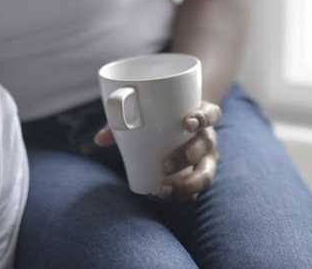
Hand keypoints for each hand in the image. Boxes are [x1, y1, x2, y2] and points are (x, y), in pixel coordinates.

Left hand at [93, 100, 221, 201]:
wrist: (178, 128)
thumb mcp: (142, 116)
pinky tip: (168, 198)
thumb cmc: (160, 118)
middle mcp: (207, 137)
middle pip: (206, 144)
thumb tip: (99, 139)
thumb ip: (122, 124)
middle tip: (165, 164)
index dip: (203, 117)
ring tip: (163, 190)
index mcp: (200, 116)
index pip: (211, 113)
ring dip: (188, 184)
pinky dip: (184, 196)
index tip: (187, 122)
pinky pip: (198, 189)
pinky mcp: (201, 175)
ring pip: (207, 172)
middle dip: (188, 155)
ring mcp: (207, 158)